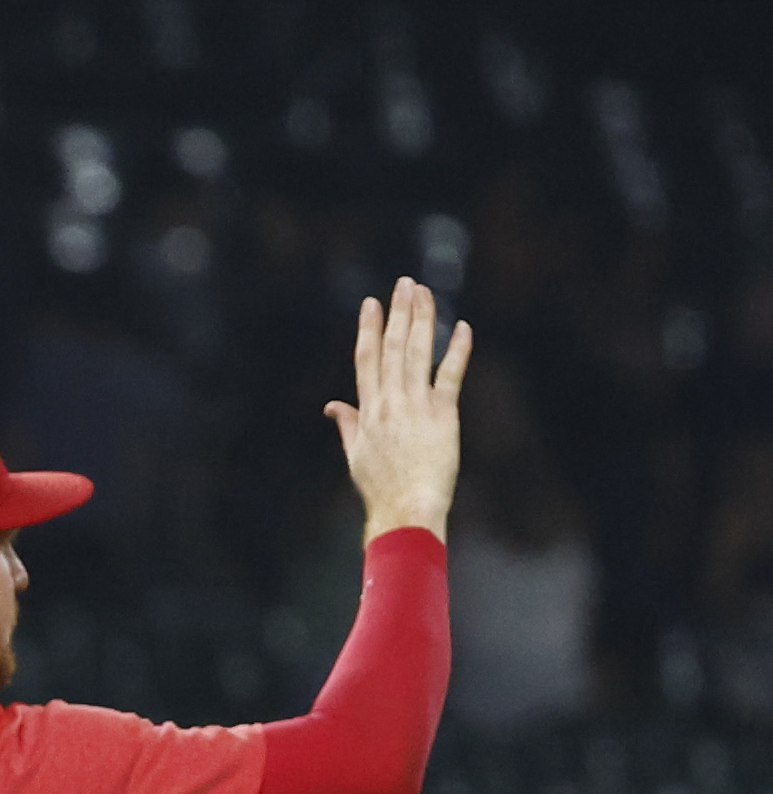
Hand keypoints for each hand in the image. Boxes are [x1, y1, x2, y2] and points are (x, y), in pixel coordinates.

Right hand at [331, 275, 471, 542]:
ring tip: (426, 293)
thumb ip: (347, 424)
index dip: (370, 328)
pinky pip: (450, 375)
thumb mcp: (355, 454)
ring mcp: (415, 406)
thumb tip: (332, 406)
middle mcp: (389, 402)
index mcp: (368, 410)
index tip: (372, 303)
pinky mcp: (442, 415)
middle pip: (392, 347)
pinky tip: (462, 327)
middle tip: (405, 284)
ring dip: (422, 320)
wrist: (404, 509)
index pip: (366, 359)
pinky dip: (456, 351)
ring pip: (417, 353)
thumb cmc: (380, 488)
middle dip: (399, 313)